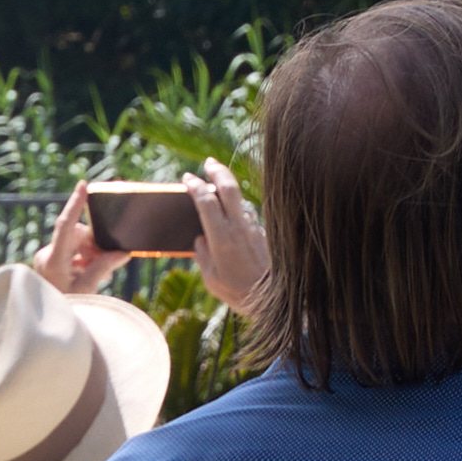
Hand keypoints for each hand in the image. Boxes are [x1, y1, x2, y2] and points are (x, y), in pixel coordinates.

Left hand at [39, 185, 121, 299]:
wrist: (46, 326)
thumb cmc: (67, 307)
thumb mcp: (88, 288)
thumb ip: (104, 266)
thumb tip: (123, 251)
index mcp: (54, 261)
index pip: (65, 226)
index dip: (75, 204)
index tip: (83, 185)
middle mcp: (47, 255)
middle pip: (78, 235)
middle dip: (94, 245)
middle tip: (107, 262)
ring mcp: (47, 259)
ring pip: (77, 243)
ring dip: (90, 254)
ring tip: (95, 275)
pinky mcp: (49, 262)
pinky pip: (72, 252)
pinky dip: (83, 259)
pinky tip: (87, 275)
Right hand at [190, 168, 273, 322]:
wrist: (273, 298)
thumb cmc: (237, 292)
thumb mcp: (211, 278)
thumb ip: (202, 254)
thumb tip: (200, 238)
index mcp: (221, 237)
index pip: (206, 201)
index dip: (195, 186)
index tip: (187, 178)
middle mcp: (239, 226)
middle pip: (228, 188)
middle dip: (217, 170)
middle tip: (209, 162)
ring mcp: (254, 227)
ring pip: (241, 200)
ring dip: (230, 191)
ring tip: (219, 187)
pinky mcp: (264, 232)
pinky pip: (249, 215)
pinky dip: (239, 210)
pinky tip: (234, 215)